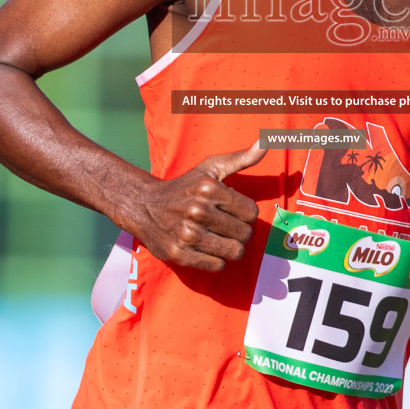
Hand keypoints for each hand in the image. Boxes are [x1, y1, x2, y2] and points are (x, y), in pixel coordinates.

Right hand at [123, 142, 265, 270]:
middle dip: (238, 231)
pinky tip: (204, 247)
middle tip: (223, 225)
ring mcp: (188, 235)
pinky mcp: (180, 254)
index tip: (231, 210)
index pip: (252, 213)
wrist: (143, 205)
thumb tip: (266, 143)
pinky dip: (214, 259)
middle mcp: (198, 211)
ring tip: (216, 237)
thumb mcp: (210, 168)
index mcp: (209, 189)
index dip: (244, 213)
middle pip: (245, 234)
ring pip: (234, 252)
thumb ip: (241, 158)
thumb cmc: (184, 186)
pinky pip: (217, 265)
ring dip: (228, 246)